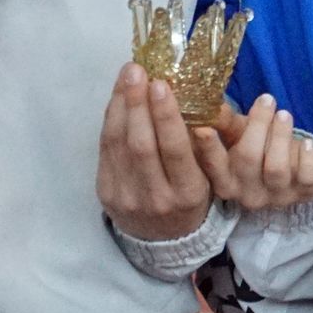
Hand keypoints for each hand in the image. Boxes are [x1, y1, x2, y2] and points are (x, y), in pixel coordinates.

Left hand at [98, 63, 218, 240]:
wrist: (163, 241)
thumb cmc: (191, 198)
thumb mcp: (207, 178)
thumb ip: (199, 145)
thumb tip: (186, 93)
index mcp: (188, 194)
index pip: (175, 150)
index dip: (166, 116)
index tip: (162, 84)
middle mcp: (156, 198)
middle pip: (142, 145)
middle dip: (138, 103)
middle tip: (139, 71)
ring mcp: (127, 197)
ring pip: (119, 144)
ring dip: (122, 105)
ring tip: (128, 76)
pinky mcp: (106, 193)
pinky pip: (105, 149)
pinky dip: (111, 118)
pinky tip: (118, 97)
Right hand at [198, 94, 312, 214]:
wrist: (299, 168)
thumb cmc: (261, 148)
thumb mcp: (239, 135)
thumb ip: (225, 122)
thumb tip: (213, 106)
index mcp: (226, 181)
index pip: (212, 166)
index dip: (208, 148)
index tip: (202, 128)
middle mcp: (248, 194)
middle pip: (247, 160)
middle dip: (257, 126)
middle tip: (267, 100)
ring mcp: (277, 196)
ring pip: (276, 168)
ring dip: (280, 136)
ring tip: (284, 115)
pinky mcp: (305, 193)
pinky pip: (306, 177)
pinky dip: (307, 157)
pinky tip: (307, 143)